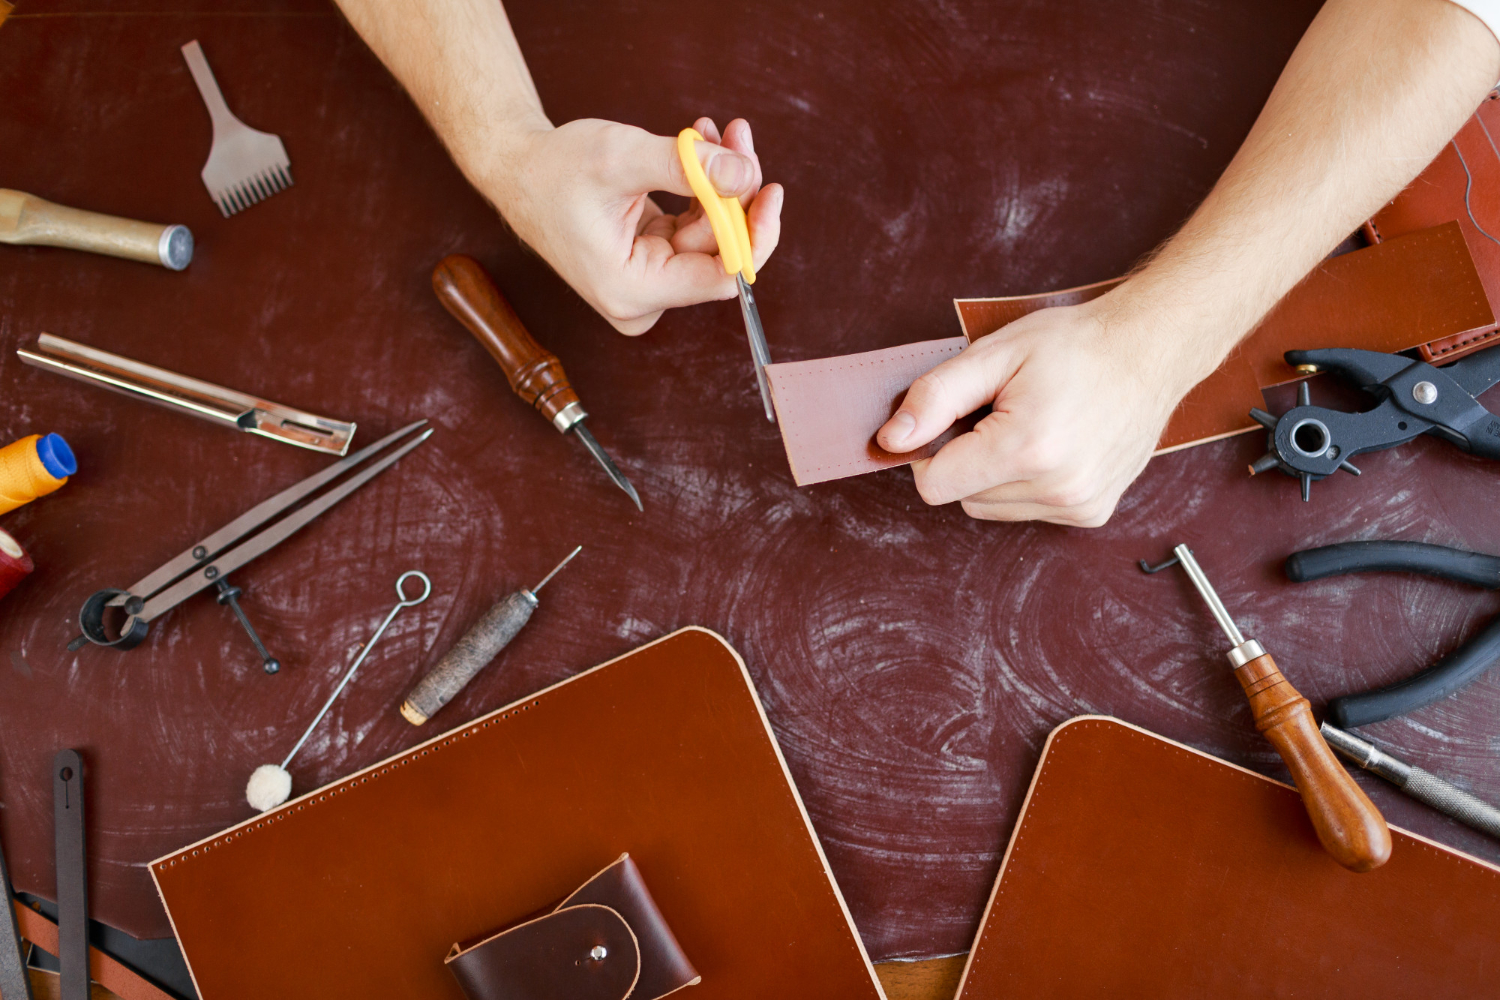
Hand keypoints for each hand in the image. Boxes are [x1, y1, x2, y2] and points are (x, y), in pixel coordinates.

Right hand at [483, 116, 783, 334]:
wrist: (517, 170)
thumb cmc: (555, 169)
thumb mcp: (621, 159)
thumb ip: (687, 168)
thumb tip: (747, 174)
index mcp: (632, 290)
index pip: (721, 278)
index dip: (753, 233)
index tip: (769, 188)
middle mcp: (642, 297)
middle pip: (719, 253)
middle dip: (735, 192)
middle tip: (738, 137)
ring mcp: (647, 280)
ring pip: (710, 235)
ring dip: (719, 181)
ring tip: (716, 131)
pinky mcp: (650, 260)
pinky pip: (693, 227)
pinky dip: (702, 188)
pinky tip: (699, 147)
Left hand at [875, 298, 1193, 525]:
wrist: (1150, 349)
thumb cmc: (1075, 345)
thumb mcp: (993, 354)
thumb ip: (934, 398)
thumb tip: (892, 441)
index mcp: (1027, 448)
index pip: (934, 485)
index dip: (931, 450)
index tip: (955, 419)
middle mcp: (1057, 487)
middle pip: (962, 497)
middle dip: (967, 457)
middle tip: (1002, 412)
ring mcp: (1078, 505)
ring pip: (992, 507)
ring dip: (996, 473)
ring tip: (1031, 425)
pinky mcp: (1091, 513)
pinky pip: (1027, 510)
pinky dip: (1026, 482)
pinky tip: (1053, 444)